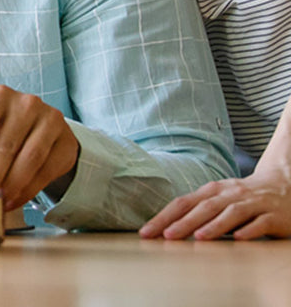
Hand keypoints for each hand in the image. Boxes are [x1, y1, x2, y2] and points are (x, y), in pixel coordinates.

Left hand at [0, 84, 79, 209]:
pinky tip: (15, 200)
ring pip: (30, 159)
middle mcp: (27, 103)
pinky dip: (28, 190)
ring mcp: (51, 120)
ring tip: (0, 201)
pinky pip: (47, 171)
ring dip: (12, 185)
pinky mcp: (67, 142)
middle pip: (7, 145)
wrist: (44, 127)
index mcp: (1, 95)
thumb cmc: (6, 128)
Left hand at [139, 169, 290, 239]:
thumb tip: (167, 226)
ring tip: (198, 237)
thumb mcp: (219, 198)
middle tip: (166, 237)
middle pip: (203, 207)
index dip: (164, 217)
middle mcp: (229, 194)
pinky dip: (249, 229)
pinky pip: (260, 222)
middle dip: (183, 222)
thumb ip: (198, 209)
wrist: (283, 185)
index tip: (147, 233)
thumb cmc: (243, 197)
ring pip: (231, 213)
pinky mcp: (273, 215)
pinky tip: (238, 238)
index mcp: (212, 190)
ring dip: (214, 225)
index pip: (183, 202)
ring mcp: (252, 203)